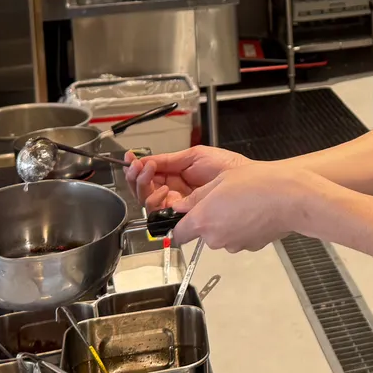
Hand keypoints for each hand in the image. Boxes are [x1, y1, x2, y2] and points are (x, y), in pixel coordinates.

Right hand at [126, 146, 250, 209]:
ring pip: (148, 202)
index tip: (131, 159)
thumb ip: (168, 160)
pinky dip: (155, 199)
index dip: (137, 168)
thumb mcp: (193, 156)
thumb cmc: (225, 165)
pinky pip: (159, 212)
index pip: (149, 175)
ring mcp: (177, 204)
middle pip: (144, 190)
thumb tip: (146, 160)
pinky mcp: (182, 215)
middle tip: (137, 167)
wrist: (240, 177)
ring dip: (143, 186)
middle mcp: (173, 192)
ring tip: (150, 173)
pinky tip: (163, 189)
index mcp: (175, 176)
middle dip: (136, 177)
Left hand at [171, 164, 321, 251]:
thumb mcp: (220, 180)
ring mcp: (234, 244)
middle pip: (201, 234)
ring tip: (242, 203)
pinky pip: (238, 238)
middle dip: (208, 219)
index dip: (179, 225)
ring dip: (226, 223)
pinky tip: (253, 212)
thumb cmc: (259, 184)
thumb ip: (197, 197)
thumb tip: (182, 206)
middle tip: (222, 199)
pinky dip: (242, 227)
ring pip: (221, 236)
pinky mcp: (249, 246)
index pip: (177, 234)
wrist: (290, 197)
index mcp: (203, 220)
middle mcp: (215, 238)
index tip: (183, 218)